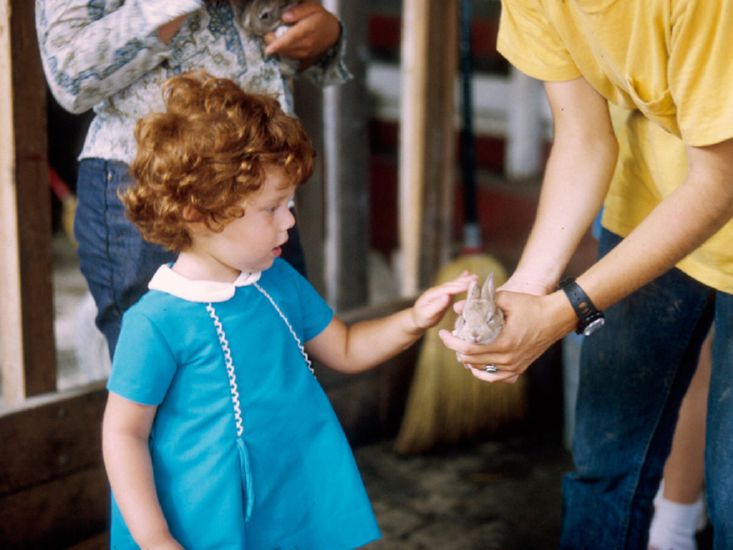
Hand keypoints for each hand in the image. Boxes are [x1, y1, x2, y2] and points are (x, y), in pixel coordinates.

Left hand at [263, 1, 340, 67]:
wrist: (334, 34)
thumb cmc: (321, 19)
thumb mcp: (313, 8)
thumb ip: (299, 11)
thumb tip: (285, 17)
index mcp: (308, 29)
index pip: (291, 38)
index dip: (279, 44)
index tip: (268, 49)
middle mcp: (307, 44)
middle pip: (285, 48)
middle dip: (273, 43)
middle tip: (269, 34)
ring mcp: (306, 54)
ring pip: (286, 54)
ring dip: (278, 48)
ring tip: (277, 37)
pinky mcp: (305, 60)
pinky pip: (290, 58)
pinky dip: (283, 52)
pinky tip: (283, 46)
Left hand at [410, 272, 476, 331]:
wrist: (416, 318)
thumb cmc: (421, 318)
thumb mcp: (427, 314)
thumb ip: (436, 305)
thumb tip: (447, 296)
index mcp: (432, 294)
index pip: (447, 289)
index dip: (458, 287)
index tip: (469, 285)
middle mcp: (437, 290)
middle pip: (452, 284)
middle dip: (464, 281)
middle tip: (476, 278)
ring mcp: (441, 291)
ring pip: (454, 284)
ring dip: (464, 279)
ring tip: (475, 276)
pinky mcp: (444, 294)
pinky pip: (453, 286)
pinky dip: (460, 279)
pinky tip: (466, 273)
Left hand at [439, 289, 575, 382]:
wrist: (557, 318)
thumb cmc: (533, 306)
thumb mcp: (507, 298)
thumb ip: (482, 302)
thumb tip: (458, 306)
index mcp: (503, 343)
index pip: (468, 348)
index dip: (451, 342)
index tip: (442, 334)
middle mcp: (508, 359)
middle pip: (472, 360)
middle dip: (457, 349)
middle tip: (451, 338)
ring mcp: (514, 366)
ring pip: (482, 370)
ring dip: (469, 361)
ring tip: (461, 348)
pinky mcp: (520, 368)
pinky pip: (497, 378)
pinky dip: (484, 373)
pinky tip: (476, 366)